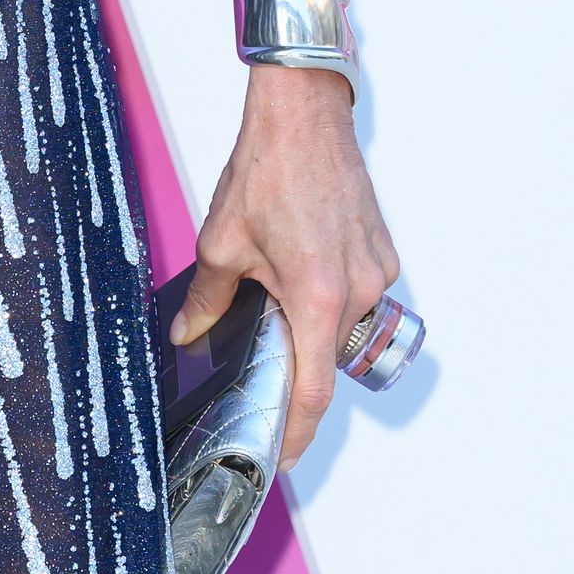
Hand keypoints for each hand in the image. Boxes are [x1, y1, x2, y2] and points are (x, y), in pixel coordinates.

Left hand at [169, 69, 399, 467]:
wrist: (305, 116)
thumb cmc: (268, 171)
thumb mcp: (221, 242)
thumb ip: (207, 300)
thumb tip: (189, 335)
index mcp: (318, 298)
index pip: (312, 392)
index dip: (295, 434)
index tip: (280, 457)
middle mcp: (359, 292)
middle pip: (325, 359)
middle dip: (293, 362)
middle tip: (257, 355)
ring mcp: (379, 274)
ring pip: (340, 327)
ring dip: (310, 324)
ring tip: (274, 293)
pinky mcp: (384, 256)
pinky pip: (356, 297)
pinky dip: (327, 297)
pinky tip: (297, 266)